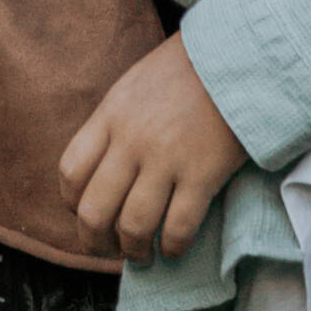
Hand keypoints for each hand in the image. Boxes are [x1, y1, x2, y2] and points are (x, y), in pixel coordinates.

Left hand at [59, 32, 249, 262]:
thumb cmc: (189, 69)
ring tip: (143, 255)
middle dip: (95, 241)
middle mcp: (132, 141)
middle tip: (108, 248)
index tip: (84, 214)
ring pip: (133, 226)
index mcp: (111, 115)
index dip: (72, 204)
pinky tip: (174, 247)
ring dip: (134, 251)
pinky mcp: (202, 174)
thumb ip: (115, 123)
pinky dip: (173, 247)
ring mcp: (166, 159)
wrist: (240, 55)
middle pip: (94, 210)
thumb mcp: (135, 86)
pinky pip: (178, 227)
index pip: (71, 172)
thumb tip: (104, 167)